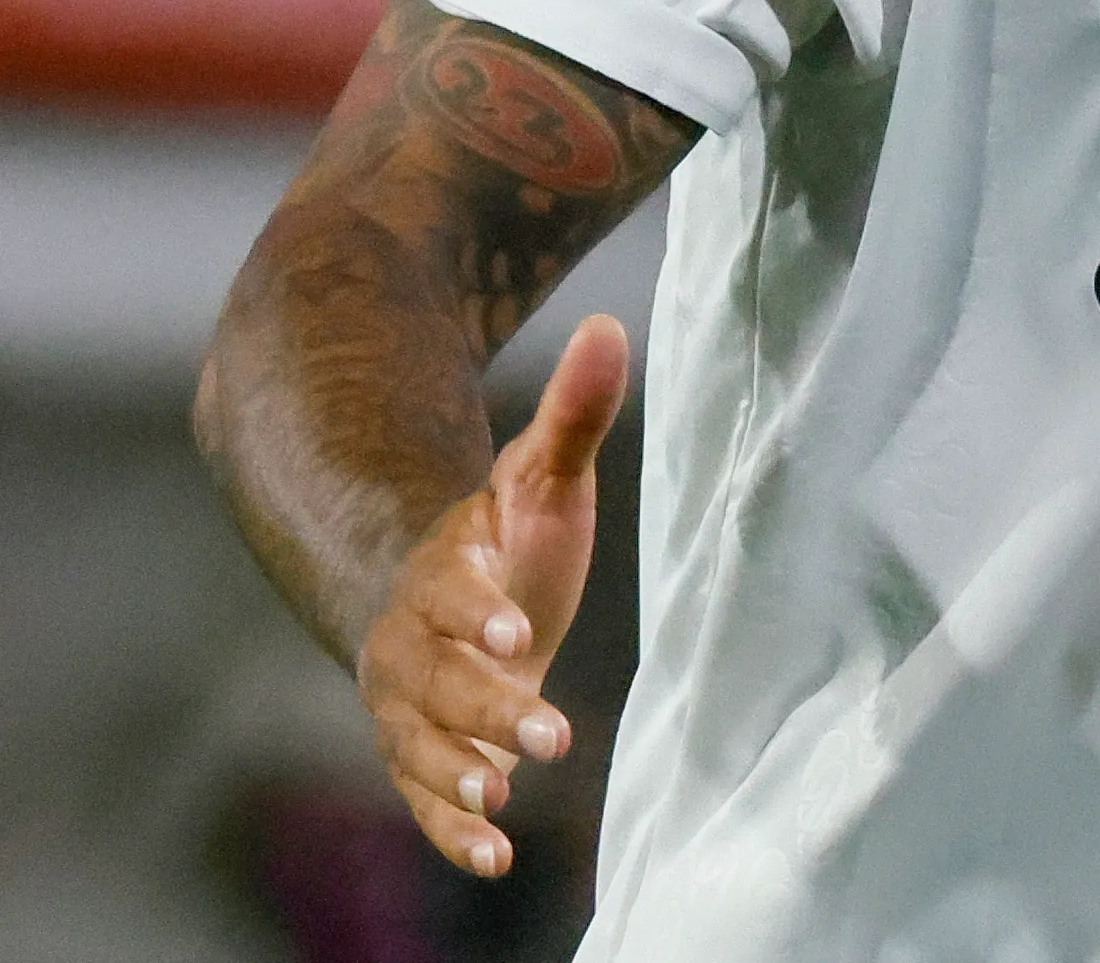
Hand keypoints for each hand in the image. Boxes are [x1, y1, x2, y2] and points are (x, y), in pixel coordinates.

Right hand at [354, 313, 628, 877]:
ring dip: (460, 775)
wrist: (453, 602)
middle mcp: (412, 646)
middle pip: (442, 681)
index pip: (452, 592)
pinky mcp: (422, 757)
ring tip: (504, 795)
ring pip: (424, 745)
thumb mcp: (542, 478)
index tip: (517, 632)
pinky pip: (425, 799)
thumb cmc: (510, 537)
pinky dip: (452, 830)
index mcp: (443, 573)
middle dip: (491, 708)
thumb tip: (610, 322)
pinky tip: (495, 858)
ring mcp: (408, 708)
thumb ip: (572, 414)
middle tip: (550, 734)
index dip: (478, 613)